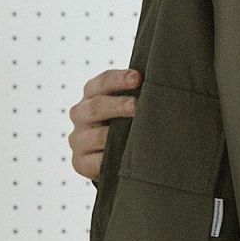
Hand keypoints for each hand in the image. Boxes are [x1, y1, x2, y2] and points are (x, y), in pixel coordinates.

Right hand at [68, 67, 140, 182]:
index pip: (102, 83)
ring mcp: (78, 139)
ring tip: (135, 135)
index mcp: (91, 95)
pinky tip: (125, 157)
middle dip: (117, 105)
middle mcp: (81, 114)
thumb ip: (135, 97)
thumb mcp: (124, 107)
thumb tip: (160, 89)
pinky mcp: (80, 162)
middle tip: (136, 105)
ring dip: (115, 135)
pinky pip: (95, 161)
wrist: (105, 157)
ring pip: (96, 136)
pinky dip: (109, 158)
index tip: (138, 78)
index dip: (119, 79)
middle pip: (96, 106)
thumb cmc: (121, 124)